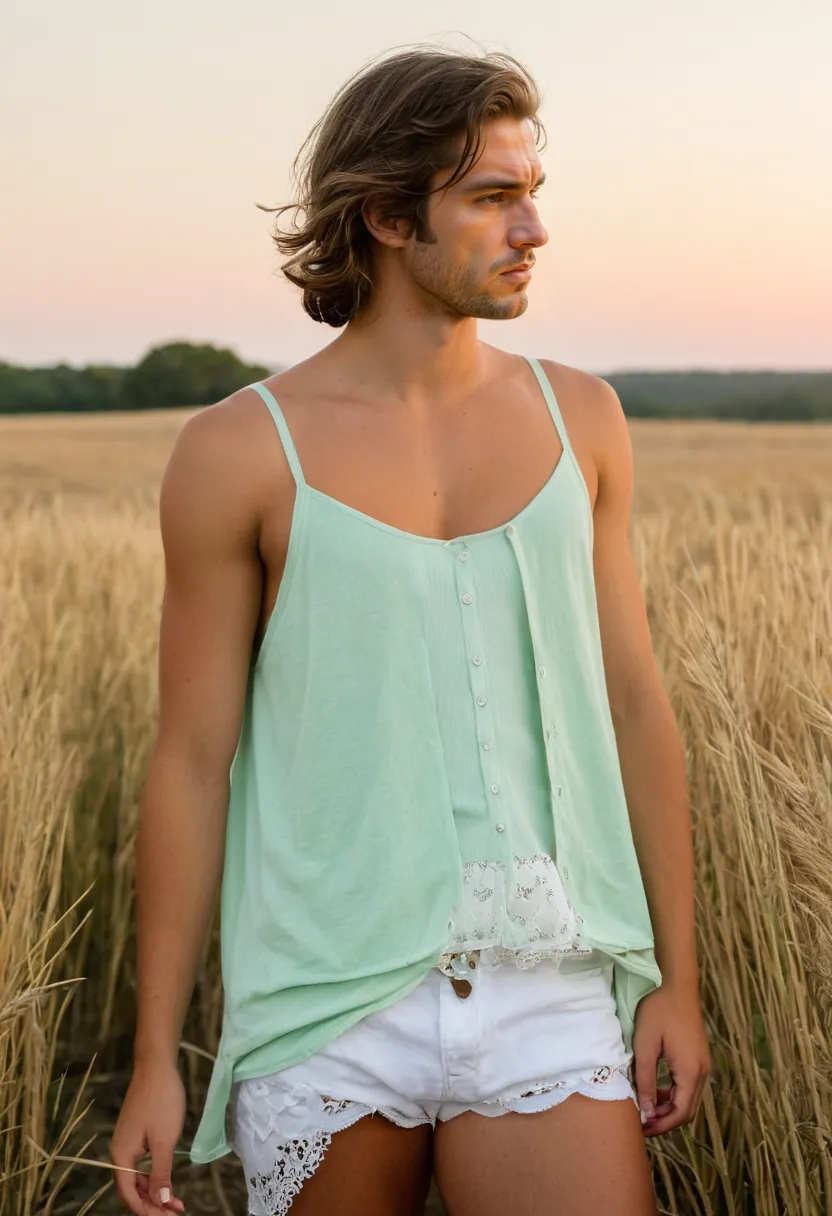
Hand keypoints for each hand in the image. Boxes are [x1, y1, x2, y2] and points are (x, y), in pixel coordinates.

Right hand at [110, 1060, 187, 1214]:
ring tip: (176, 1202)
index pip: (128, 1196)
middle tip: (176, 1212)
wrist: (156, 1065)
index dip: (146, 1211)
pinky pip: (140, 1165)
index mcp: (122, 1156)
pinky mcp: (135, 1134)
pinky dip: (153, 1176)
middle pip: (131, 1190)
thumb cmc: (162, 1100)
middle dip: (152, 1204)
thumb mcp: (165, 1140)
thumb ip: (161, 1173)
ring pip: (136, 1178)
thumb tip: (160, 1202)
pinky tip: (166, 1180)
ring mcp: (126, 1143)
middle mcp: (119, 1152)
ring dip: (154, 1192)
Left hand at [632, 980, 710, 1137]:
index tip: (641, 1128)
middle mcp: (702, 1072)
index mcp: (690, 1072)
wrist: (677, 985)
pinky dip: (675, 1094)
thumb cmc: (658, 1011)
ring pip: (689, 1099)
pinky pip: (689, 1085)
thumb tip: (646, 1110)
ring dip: (669, 1107)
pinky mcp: (699, 1057)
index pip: (680, 1113)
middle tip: (641, 1123)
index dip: (661, 1125)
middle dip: (665, 1120)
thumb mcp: (645, 1045)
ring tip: (646, 1107)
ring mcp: (703, 1064)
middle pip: (687, 1110)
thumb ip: (646, 1079)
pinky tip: (657, 1088)